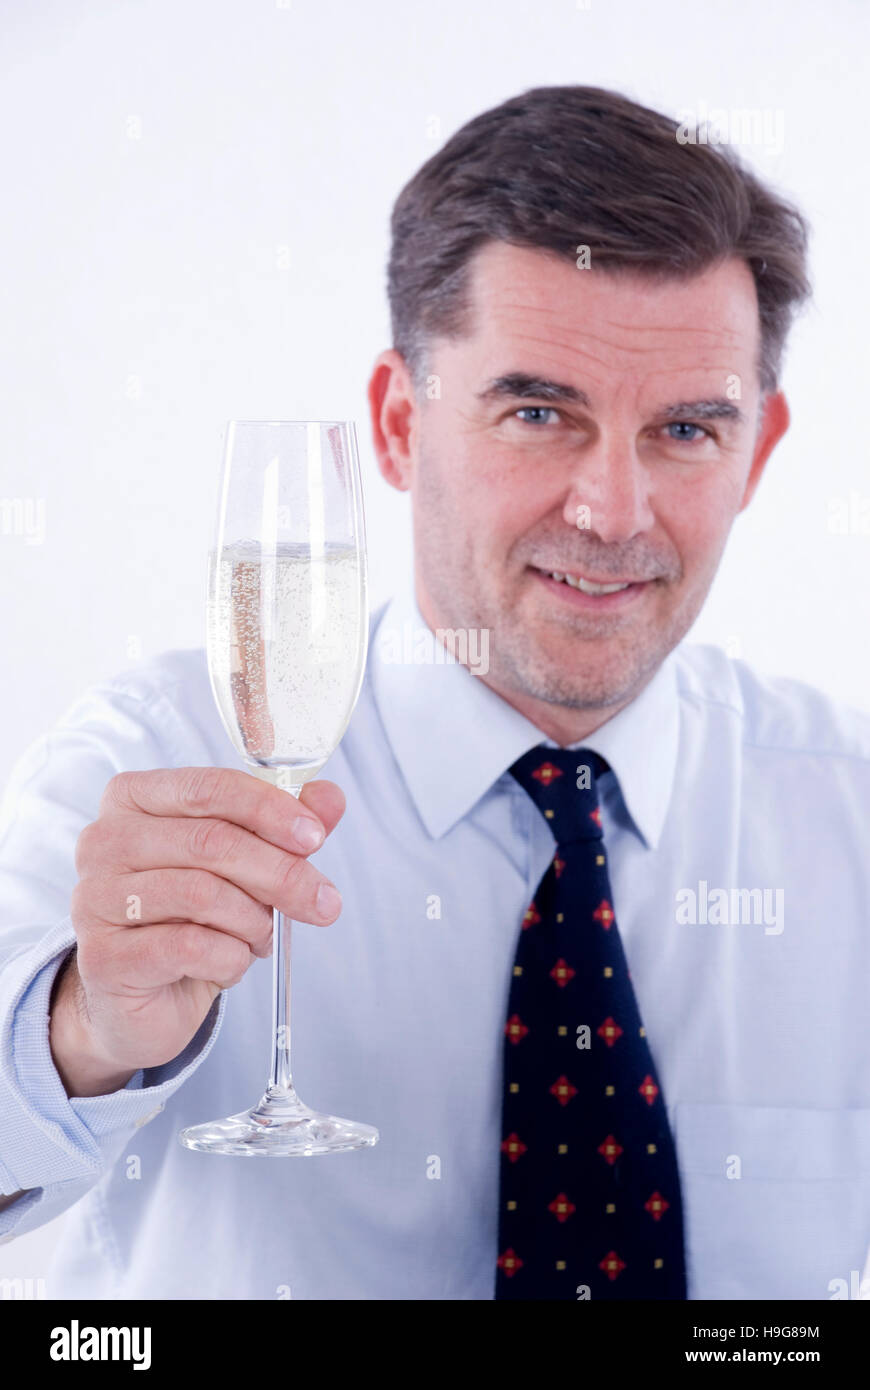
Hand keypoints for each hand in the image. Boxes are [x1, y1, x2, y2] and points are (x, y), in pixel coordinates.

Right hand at [50, 767, 344, 1096]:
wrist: (144, 999)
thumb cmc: (193, 918)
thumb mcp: (246, 865)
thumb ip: (284, 827)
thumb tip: (330, 797)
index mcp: (135, 798)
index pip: (209, 788)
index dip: (270, 810)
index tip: (315, 838)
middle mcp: (104, 840)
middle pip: (211, 841)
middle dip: (280, 873)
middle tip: (323, 902)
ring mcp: (94, 898)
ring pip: (202, 894)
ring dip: (253, 921)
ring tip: (261, 937)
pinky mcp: (102, 956)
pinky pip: (188, 947)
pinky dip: (229, 958)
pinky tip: (230, 964)